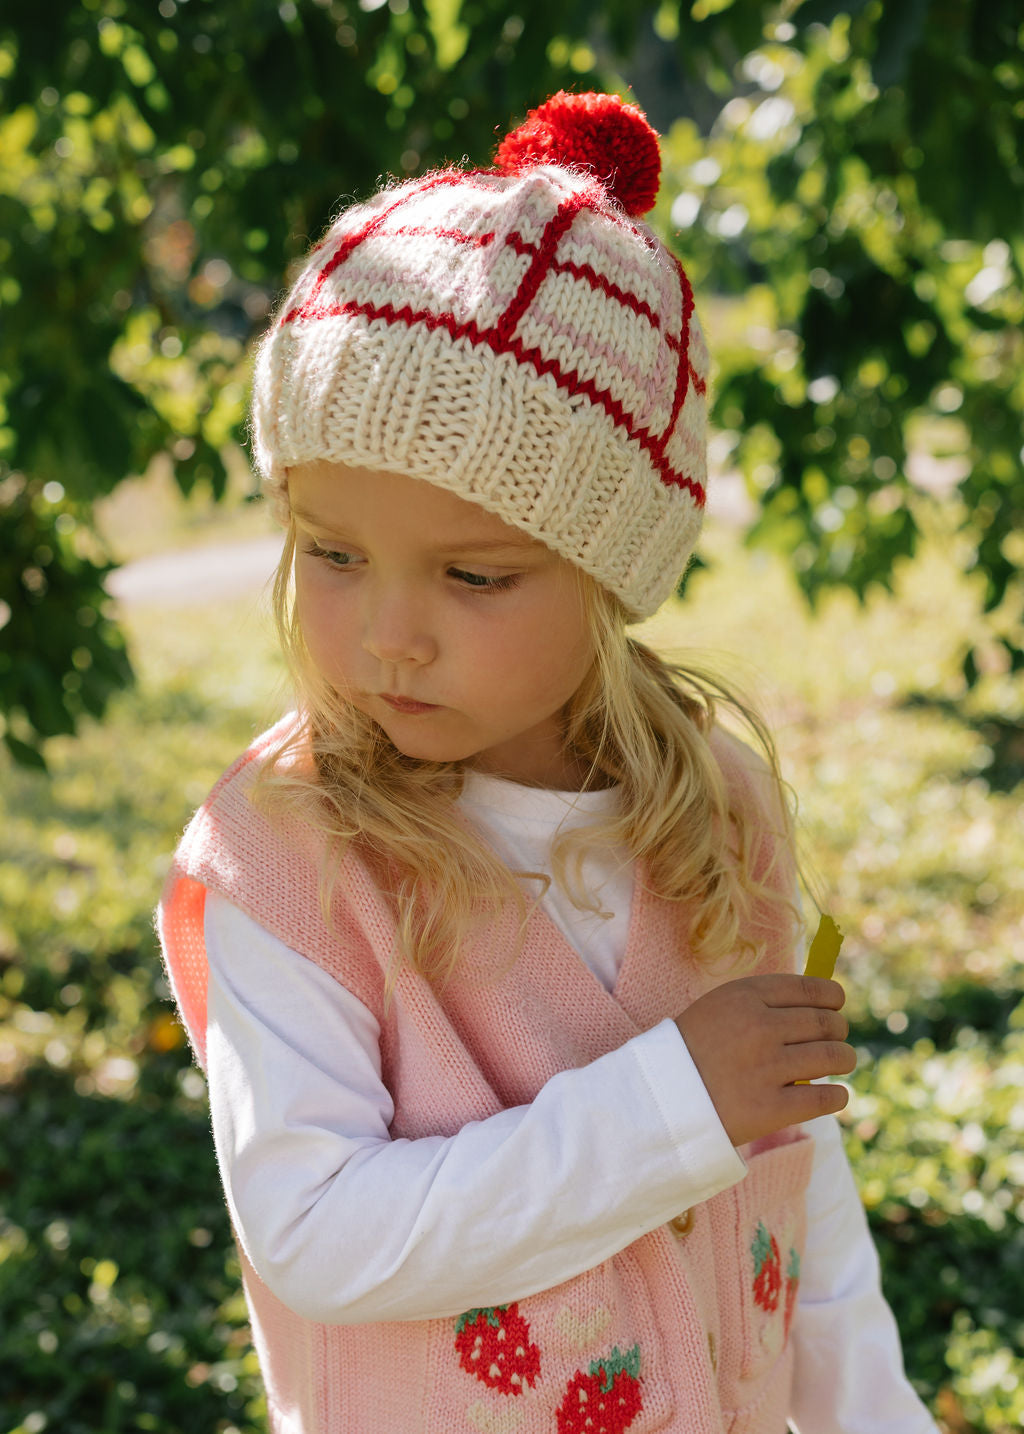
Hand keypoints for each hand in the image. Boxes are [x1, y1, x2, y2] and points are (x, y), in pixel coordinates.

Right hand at [674, 974, 855, 1147]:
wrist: (659, 1098)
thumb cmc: (692, 1049)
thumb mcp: (720, 1007)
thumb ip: (763, 1001)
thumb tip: (820, 1001)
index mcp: (745, 996)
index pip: (810, 988)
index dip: (833, 996)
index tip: (837, 1004)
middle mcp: (759, 1027)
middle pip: (826, 1022)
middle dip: (838, 1029)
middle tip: (837, 1038)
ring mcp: (767, 1069)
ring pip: (834, 1057)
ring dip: (844, 1059)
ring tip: (841, 1063)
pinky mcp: (771, 1109)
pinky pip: (826, 1098)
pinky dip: (837, 1096)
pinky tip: (834, 1094)